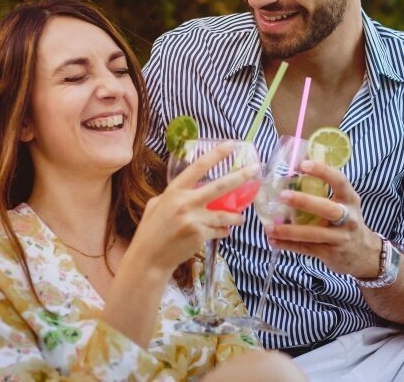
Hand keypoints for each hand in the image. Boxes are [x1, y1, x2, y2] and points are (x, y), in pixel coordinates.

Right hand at [130, 141, 259, 273]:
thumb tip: (188, 188)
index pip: (198, 168)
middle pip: (220, 186)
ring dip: (237, 216)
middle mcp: (185, 202)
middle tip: (255, 169)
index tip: (231, 145)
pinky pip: (219, 230)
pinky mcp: (200, 235)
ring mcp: (194, 219)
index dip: (215, 155)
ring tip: (242, 218)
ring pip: (225, 214)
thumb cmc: (150, 231)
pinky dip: (223, 231)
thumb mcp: (156, 205)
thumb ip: (173, 195)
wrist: (149, 258)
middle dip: (240, 176)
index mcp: (174, 191)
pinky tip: (224, 231)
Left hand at [264, 160, 381, 278]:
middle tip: (283, 195)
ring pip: (313, 234)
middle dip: (305, 202)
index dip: (323, 172)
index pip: (340, 181)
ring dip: (289, 231)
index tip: (303, 165)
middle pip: (327, 209)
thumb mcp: (344, 203)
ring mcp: (340, 237)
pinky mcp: (330, 253)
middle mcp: (348, 218)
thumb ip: (326, 190)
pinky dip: (288, 245)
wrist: (364, 254)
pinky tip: (273, 240)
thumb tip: (297, 167)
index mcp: (350, 199)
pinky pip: (306, 248)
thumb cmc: (347, 221)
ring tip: (268, 227)